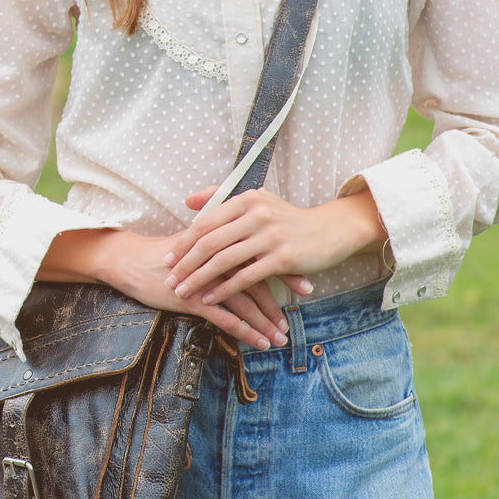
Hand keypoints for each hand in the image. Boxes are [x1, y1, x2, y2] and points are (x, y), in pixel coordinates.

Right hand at [41, 225, 291, 351]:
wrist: (132, 261)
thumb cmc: (165, 256)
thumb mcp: (197, 247)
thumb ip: (223, 249)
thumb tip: (248, 255)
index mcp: (223, 243)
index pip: (260, 256)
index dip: (284, 270)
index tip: (305, 283)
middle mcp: (218, 260)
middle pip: (258, 278)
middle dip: (281, 298)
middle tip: (301, 312)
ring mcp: (206, 280)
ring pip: (245, 301)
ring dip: (266, 321)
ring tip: (281, 336)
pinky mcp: (192, 299)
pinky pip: (225, 318)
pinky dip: (245, 331)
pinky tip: (259, 342)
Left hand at [162, 186, 385, 306]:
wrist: (330, 230)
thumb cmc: (289, 220)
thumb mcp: (258, 201)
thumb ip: (222, 199)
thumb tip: (188, 201)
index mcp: (248, 199)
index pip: (206, 222)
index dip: (184, 242)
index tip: (167, 257)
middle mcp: (257, 214)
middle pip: (210, 241)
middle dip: (185, 263)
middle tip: (169, 278)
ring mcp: (270, 236)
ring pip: (224, 260)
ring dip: (199, 279)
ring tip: (183, 292)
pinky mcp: (282, 258)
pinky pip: (245, 277)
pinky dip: (224, 289)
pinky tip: (210, 299)